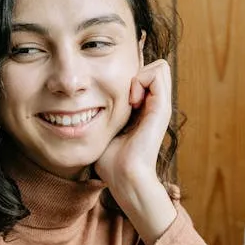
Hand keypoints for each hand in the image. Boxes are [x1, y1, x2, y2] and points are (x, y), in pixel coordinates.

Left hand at [93, 60, 176, 244]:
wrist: (125, 177)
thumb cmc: (110, 161)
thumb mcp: (104, 130)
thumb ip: (101, 115)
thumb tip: (82, 104)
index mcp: (146, 109)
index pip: (145, 74)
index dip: (130, 78)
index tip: (116, 99)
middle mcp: (157, 105)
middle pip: (155, 67)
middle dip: (137, 72)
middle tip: (124, 96)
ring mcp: (161, 106)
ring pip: (159, 67)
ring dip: (140, 75)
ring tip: (129, 99)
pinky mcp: (162, 108)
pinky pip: (157, 73)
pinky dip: (141, 80)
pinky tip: (131, 101)